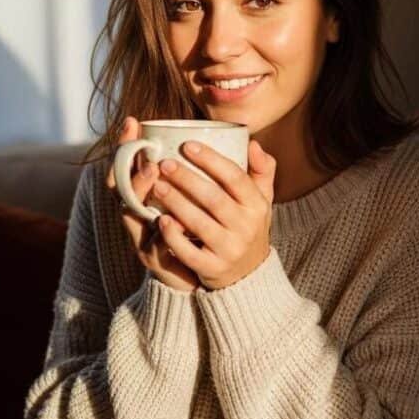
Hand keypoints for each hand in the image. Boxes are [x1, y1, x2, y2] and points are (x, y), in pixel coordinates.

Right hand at [105, 117, 198, 291]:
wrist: (194, 275)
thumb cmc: (194, 232)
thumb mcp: (196, 200)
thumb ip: (202, 173)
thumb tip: (221, 139)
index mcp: (145, 195)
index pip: (126, 165)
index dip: (125, 144)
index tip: (132, 121)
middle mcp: (137, 213)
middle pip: (118, 185)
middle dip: (126, 162)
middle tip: (143, 139)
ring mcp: (141, 236)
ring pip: (130, 211)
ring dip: (139, 189)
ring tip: (151, 171)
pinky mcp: (153, 259)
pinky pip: (150, 245)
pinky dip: (157, 233)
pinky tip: (165, 221)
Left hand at [149, 138, 275, 290]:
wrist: (248, 274)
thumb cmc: (247, 226)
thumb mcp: (261, 200)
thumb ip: (262, 171)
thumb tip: (252, 143)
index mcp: (257, 206)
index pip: (235, 177)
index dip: (211, 160)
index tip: (187, 145)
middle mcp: (246, 228)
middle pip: (213, 198)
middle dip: (187, 178)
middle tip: (164, 163)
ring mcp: (229, 250)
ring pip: (199, 223)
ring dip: (176, 202)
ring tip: (157, 185)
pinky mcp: (212, 268)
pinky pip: (189, 252)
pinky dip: (174, 236)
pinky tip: (160, 220)